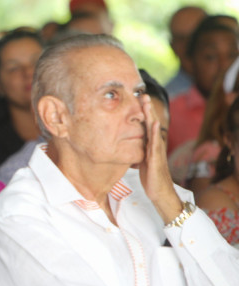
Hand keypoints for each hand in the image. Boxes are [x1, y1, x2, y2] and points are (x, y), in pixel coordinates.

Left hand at [138, 95, 181, 222]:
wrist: (160, 193)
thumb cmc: (150, 177)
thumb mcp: (141, 160)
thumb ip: (137, 150)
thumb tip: (126, 145)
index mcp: (150, 145)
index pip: (146, 125)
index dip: (142, 113)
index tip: (137, 99)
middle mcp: (155, 145)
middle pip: (150, 123)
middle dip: (146, 108)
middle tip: (142, 93)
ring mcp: (156, 151)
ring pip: (152, 130)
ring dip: (149, 115)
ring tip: (146, 102)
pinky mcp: (155, 159)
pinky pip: (154, 144)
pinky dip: (154, 132)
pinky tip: (153, 123)